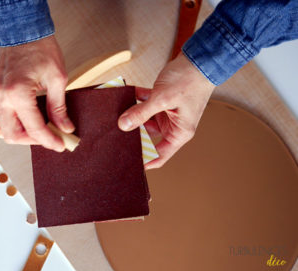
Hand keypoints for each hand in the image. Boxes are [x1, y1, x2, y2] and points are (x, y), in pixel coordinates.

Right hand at [0, 35, 73, 150]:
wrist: (23, 30)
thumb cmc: (41, 49)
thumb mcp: (57, 79)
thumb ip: (58, 108)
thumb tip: (64, 128)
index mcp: (18, 93)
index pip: (34, 128)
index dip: (49, 140)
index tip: (60, 145)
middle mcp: (0, 96)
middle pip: (12, 135)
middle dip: (33, 140)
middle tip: (49, 137)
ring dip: (13, 133)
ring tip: (31, 129)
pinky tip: (11, 118)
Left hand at [118, 53, 214, 168]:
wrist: (201, 58)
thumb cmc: (190, 80)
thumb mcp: (162, 99)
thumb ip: (142, 113)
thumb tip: (124, 125)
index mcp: (179, 132)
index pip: (160, 155)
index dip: (145, 161)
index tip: (129, 162)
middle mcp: (174, 125)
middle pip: (149, 137)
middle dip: (134, 134)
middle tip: (117, 132)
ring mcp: (169, 113)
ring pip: (146, 120)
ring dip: (134, 114)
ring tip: (120, 111)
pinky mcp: (164, 102)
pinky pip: (147, 105)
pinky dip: (138, 100)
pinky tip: (128, 94)